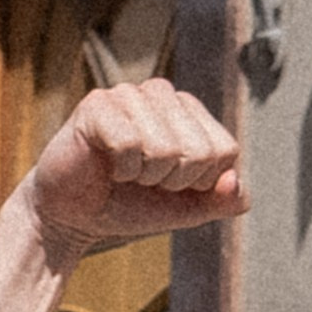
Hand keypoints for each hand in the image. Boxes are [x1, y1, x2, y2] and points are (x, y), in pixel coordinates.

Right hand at [25, 79, 242, 261]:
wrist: (75, 218)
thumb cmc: (130, 206)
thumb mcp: (186, 209)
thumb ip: (222, 200)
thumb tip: (236, 185)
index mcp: (190, 111)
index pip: (225, 150)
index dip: (201, 182)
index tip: (170, 184)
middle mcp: (162, 93)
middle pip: (199, 151)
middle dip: (172, 181)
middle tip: (143, 180)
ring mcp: (128, 94)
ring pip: (165, 149)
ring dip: (144, 176)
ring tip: (123, 171)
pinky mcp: (97, 103)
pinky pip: (130, 145)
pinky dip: (120, 169)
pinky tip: (106, 165)